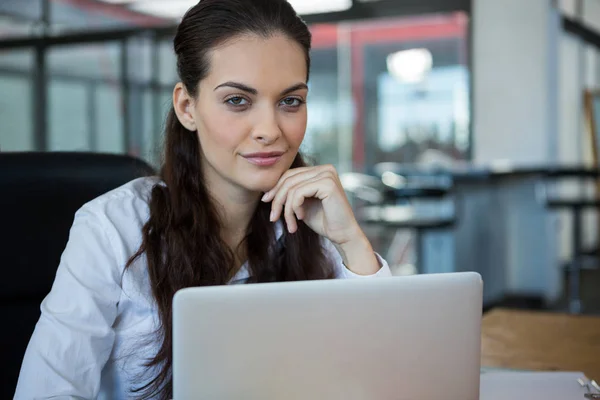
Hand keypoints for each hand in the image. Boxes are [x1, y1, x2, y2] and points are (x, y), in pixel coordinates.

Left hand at [261, 165, 379, 274]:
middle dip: (277, 199)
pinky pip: (298, 193)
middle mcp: (325, 169)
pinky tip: (300, 218)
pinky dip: (294, 207)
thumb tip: (267, 190)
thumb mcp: (302, 204)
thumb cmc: (324, 221)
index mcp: (320, 171)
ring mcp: (327, 174)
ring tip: (290, 224)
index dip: (276, 188)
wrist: (342, 235)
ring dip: (286, 208)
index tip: (266, 202)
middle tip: (273, 217)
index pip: (290, 174)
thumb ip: (290, 193)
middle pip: (289, 179)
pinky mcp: (327, 183)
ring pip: (292, 187)